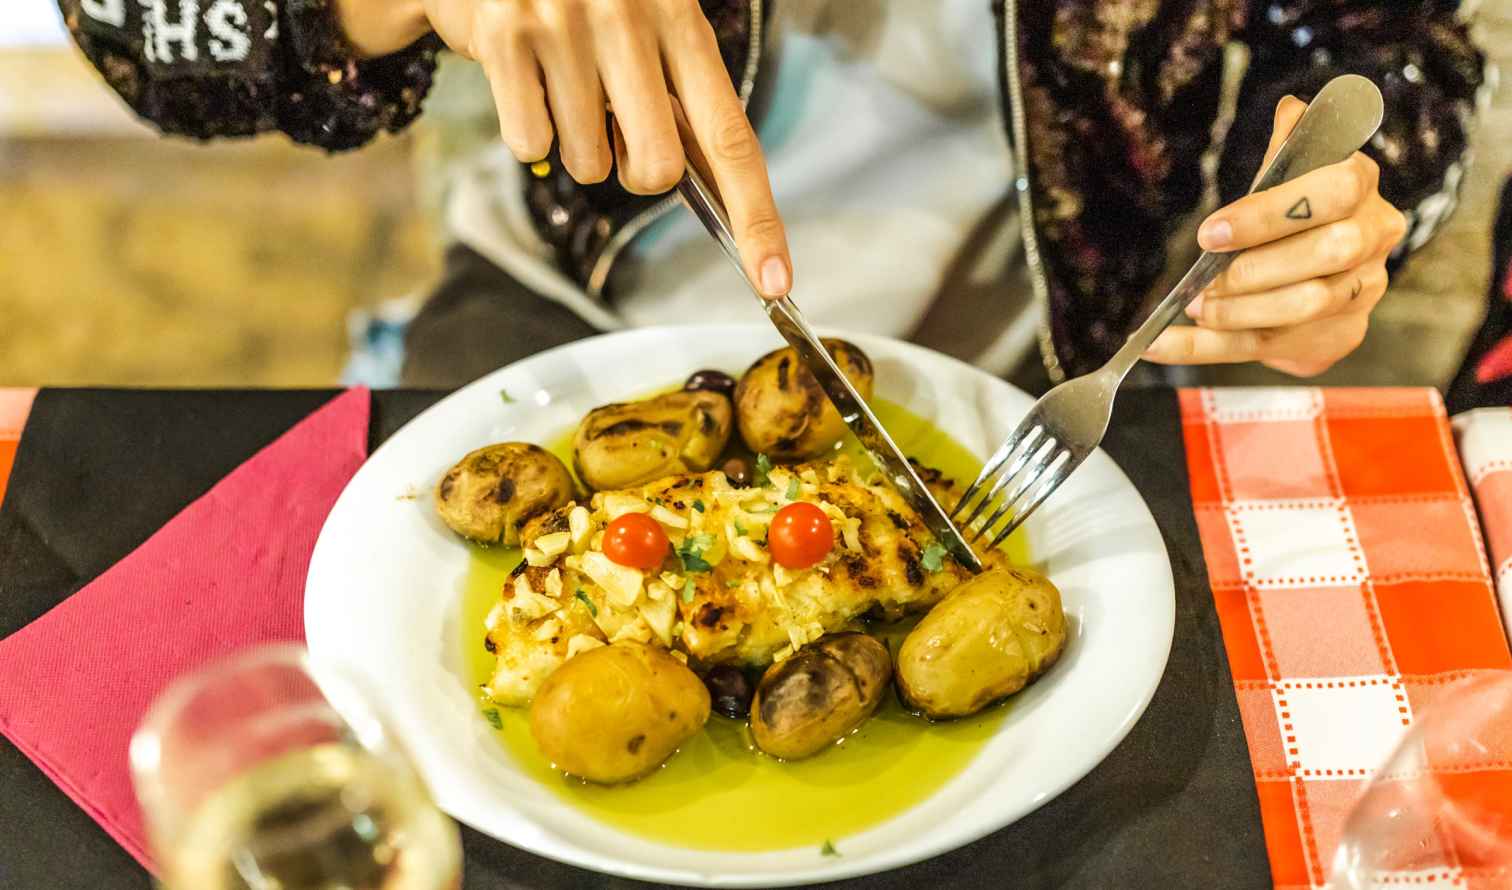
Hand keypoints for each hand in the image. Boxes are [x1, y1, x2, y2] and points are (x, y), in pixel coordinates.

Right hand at [334, 0, 792, 296]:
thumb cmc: (582, 2)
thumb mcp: (646, 29)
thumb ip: (678, 102)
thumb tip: (720, 198)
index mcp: (682, 20)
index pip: (732, 139)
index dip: (756, 217)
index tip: (774, 280)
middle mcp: (631, 17)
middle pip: (657, 171)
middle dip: (634, 172)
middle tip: (612, 124)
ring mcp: (566, 24)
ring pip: (587, 163)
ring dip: (574, 143)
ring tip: (560, 81)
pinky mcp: (507, 36)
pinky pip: (530, 143)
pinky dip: (527, 129)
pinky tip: (524, 79)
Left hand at [1144, 96, 1407, 376]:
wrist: (1322, 274)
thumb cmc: (1299, 213)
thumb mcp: (1293, 172)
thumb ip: (1291, 147)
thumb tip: (1292, 111)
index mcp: (1360, 188)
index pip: (1334, 193)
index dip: (1269, 214)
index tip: (1212, 232)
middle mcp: (1371, 239)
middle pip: (1329, 254)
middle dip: (1257, 269)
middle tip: (1204, 280)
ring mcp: (1358, 292)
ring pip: (1304, 305)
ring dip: (1238, 310)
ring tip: (1195, 305)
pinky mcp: (1333, 334)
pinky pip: (1265, 345)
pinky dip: (1206, 348)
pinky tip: (1162, 344)